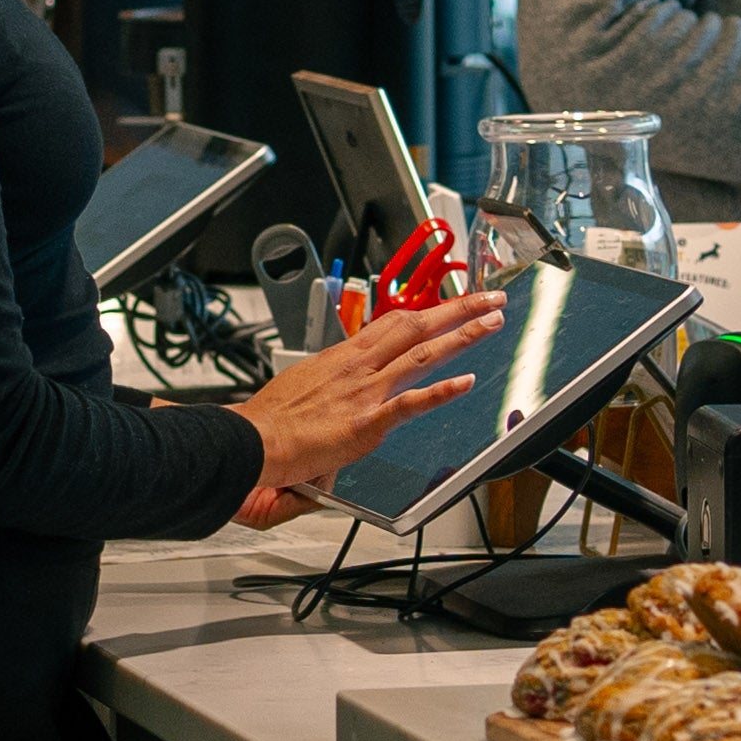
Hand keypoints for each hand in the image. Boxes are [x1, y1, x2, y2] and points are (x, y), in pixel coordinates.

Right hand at [226, 289, 504, 523]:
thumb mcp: (303, 392)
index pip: (391, 325)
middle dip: (456, 309)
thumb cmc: (268, 422)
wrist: (249, 442)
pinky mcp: (366, 422)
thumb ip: (330, 394)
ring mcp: (365, 392)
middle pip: (415, 324)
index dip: (424, 312)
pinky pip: (411, 403)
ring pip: (422, 353)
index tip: (447, 305)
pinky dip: (442, 391)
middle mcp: (358, 367)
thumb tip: (339, 403)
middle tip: (488, 298)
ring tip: (491, 322)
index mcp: (342, 359)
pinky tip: (467, 382)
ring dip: (462, 335)